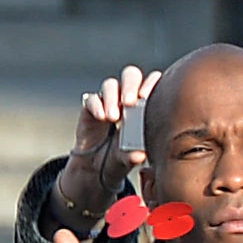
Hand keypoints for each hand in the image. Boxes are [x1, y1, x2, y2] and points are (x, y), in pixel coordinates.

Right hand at [58, 66, 156, 225]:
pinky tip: (101, 118)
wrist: (96, 166)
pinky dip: (96, 105)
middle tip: (130, 102)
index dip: (151, 84)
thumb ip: (133, 156)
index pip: (152, 83)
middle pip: (131, 75)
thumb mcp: (127, 158)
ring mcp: (107, 100)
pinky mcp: (90, 107)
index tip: (147, 97)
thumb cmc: (121, 157)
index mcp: (145, 105)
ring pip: (110, 84)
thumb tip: (140, 156)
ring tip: (113, 118)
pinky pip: (92, 98)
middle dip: (131, 85)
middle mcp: (126, 98)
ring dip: (112, 98)